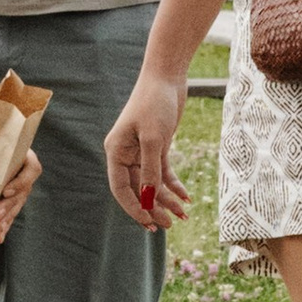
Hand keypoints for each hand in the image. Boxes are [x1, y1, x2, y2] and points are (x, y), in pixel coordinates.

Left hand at [0, 147, 39, 242]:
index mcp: (22, 153)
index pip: (32, 169)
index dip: (20, 182)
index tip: (5, 190)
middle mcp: (23, 169)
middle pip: (23, 191)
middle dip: (10, 206)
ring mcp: (16, 182)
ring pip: (17, 203)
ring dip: (8, 218)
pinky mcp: (7, 194)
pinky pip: (10, 210)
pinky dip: (4, 223)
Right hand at [104, 72, 189, 226]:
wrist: (167, 76)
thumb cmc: (155, 103)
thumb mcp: (154, 138)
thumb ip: (150, 170)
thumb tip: (148, 198)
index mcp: (115, 151)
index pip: (120, 188)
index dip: (133, 207)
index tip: (149, 222)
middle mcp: (125, 154)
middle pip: (137, 189)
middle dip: (152, 208)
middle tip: (168, 225)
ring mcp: (141, 151)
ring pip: (151, 183)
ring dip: (166, 200)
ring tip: (182, 216)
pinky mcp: (157, 146)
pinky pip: (163, 172)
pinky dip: (173, 185)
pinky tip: (185, 197)